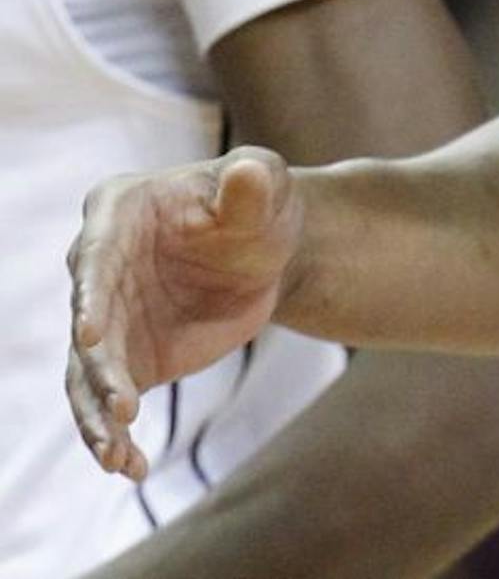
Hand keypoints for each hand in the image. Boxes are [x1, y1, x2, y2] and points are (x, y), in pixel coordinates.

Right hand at [68, 148, 301, 479]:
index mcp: (119, 210)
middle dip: (99, 369)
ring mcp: (105, 318)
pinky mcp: (126, 359)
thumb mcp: (266, 186)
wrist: (268, 246)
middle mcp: (96, 267)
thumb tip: (246, 174)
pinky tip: (130, 466)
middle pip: (86, 323)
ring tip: (116, 456)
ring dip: (97, 415)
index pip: (96, 254)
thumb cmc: (258, 201)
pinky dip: (114, 436)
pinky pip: (109, 402)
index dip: (90, 295)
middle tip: (121, 408)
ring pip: (87, 374)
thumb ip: (253, 184)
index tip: (90, 336)